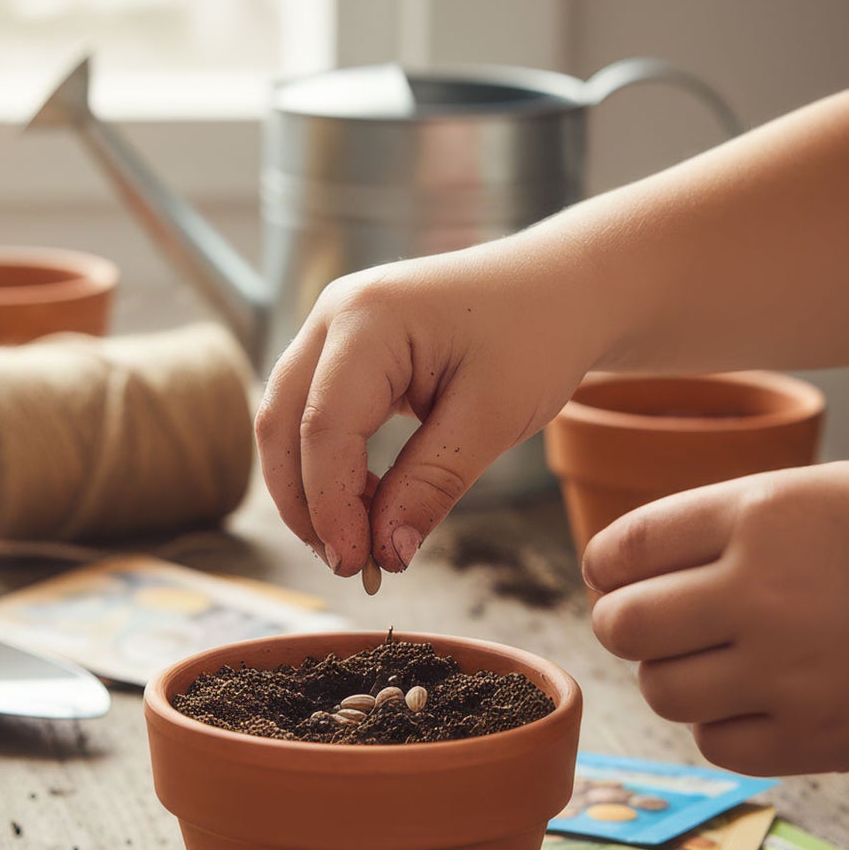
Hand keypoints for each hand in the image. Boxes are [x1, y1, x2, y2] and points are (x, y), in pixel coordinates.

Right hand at [256, 242, 589, 576]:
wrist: (565, 285)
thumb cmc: (539, 333)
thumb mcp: (495, 417)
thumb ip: (432, 484)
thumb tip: (385, 554)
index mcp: (370, 317)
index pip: (323, 426)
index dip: (330, 504)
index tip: (356, 564)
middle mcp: (337, 313)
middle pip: (282, 422)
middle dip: (305, 501)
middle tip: (348, 564)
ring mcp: (335, 327)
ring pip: (289, 420)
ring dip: (311, 487)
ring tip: (359, 541)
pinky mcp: (346, 349)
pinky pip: (314, 412)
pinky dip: (330, 465)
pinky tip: (368, 503)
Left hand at [582, 461, 848, 774]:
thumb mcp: (808, 493)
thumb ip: (710, 524)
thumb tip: (611, 572)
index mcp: (759, 515)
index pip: (623, 549)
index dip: (606, 566)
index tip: (616, 576)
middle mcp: (764, 591)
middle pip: (622, 626)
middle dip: (625, 623)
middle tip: (657, 622)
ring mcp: (790, 672)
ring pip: (660, 690)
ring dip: (673, 675)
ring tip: (717, 657)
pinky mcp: (818, 738)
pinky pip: (714, 744)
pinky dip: (721, 724)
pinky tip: (756, 697)